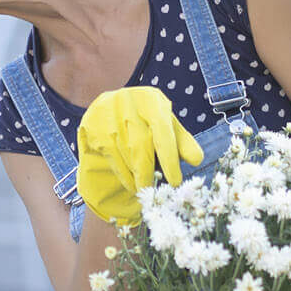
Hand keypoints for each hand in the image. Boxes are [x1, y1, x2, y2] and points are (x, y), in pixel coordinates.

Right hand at [75, 87, 203, 226]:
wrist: (108, 113)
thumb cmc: (145, 123)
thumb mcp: (166, 129)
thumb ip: (181, 143)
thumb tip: (197, 159)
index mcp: (151, 99)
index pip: (162, 131)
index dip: (169, 157)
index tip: (175, 181)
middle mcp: (128, 101)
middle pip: (140, 144)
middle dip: (148, 171)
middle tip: (154, 191)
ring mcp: (107, 113)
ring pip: (124, 153)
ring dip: (134, 175)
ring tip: (143, 187)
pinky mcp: (92, 126)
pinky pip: (110, 156)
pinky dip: (122, 174)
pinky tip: (130, 182)